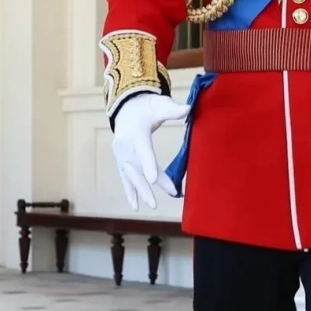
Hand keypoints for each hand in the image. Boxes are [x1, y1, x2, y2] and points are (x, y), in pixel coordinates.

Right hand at [112, 94, 189, 210]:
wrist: (126, 107)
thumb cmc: (146, 106)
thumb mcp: (159, 104)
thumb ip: (173, 109)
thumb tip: (189, 109)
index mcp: (136, 132)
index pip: (143, 150)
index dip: (148, 165)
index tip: (154, 180)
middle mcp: (126, 146)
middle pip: (136, 168)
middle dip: (146, 186)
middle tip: (156, 202)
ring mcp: (121, 154)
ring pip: (130, 176)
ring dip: (140, 192)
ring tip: (151, 205)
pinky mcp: (121, 160)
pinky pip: (125, 178)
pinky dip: (130, 191)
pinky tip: (136, 206)